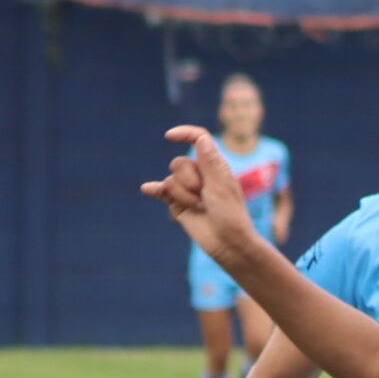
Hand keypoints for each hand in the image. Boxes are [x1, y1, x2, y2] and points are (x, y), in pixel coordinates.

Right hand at [142, 127, 261, 267]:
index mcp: (214, 164)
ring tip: (200, 208)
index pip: (198, 139)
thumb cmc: (231, 215)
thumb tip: (201, 138)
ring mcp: (187, 188)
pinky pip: (162, 191)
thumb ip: (210, 162)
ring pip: (171, 180)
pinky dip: (155, 190)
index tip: (169, 136)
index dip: (184, 134)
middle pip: (179, 163)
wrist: (228, 243)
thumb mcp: (221, 186)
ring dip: (184, 196)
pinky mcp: (177, 203)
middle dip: (189, 181)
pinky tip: (147, 189)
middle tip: (205, 198)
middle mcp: (199, 173)